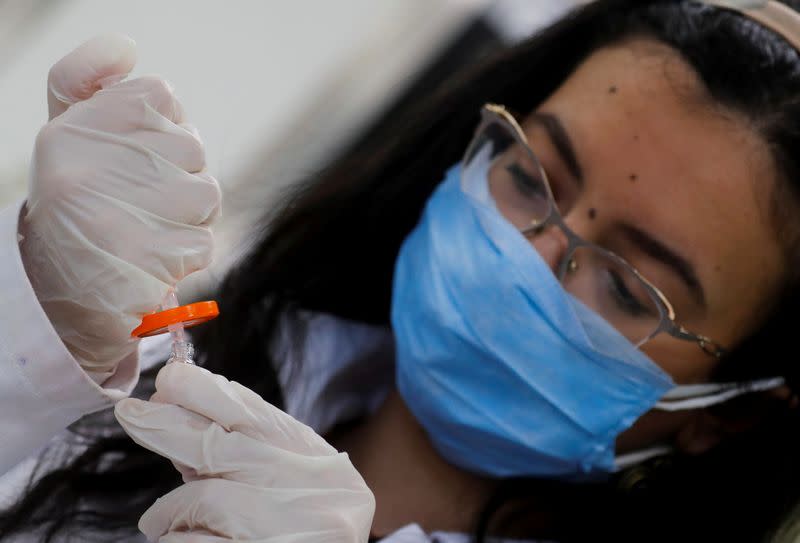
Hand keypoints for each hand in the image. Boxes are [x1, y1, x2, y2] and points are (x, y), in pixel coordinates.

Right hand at [20, 34, 220, 378]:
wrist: (67, 293)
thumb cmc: (81, 206)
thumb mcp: (71, 139)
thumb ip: (91, 85)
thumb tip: (124, 46)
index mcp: (73, 130)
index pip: (161, 93)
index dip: (163, 128)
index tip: (135, 157)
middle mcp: (92, 165)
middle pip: (192, 145)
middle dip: (180, 177)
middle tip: (140, 204)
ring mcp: (121, 213)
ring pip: (206, 193)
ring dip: (190, 217)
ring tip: (148, 232)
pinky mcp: (151, 258)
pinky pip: (206, 241)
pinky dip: (189, 254)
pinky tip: (154, 260)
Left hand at [115, 363, 374, 541]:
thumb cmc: (309, 523)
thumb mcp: (297, 475)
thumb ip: (247, 447)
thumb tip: (180, 410)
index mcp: (313, 460)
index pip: (252, 412)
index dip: (204, 390)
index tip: (169, 378)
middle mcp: (301, 490)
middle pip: (219, 446)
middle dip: (167, 425)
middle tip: (132, 413)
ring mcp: (279, 528)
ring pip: (199, 499)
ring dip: (169, 510)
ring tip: (164, 521)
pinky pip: (190, 542)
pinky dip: (177, 539)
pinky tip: (181, 539)